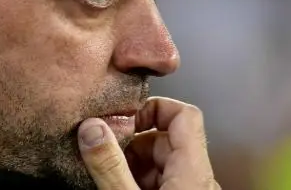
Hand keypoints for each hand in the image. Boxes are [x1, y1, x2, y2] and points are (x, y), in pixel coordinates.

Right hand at [78, 97, 218, 189]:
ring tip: (105, 173)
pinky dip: (136, 181)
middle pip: (166, 141)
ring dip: (131, 164)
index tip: (122, 116)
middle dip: (131, 142)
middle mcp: (198, 181)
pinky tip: (114, 187)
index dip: (153, 108)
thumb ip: (110, 166)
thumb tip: (91, 128)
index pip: (185, 115)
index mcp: (194, 172)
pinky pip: (161, 184)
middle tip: (102, 151)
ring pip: (161, 165)